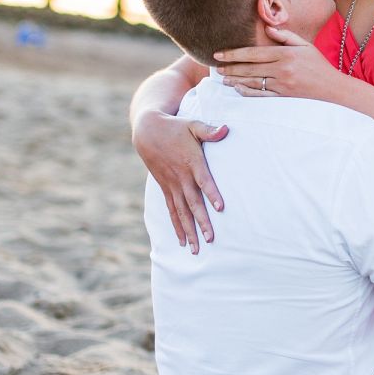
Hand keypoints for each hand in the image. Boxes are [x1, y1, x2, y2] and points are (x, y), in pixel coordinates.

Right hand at [133, 110, 226, 253]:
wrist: (147, 130)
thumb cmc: (176, 127)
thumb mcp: (193, 125)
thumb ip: (209, 130)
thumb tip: (226, 129)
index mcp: (191, 162)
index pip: (204, 180)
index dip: (212, 193)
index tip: (221, 208)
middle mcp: (181, 177)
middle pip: (192, 202)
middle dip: (202, 221)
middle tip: (211, 239)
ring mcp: (172, 184)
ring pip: (181, 211)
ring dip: (189, 230)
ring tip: (196, 249)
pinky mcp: (165, 188)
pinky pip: (171, 210)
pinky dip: (176, 225)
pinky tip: (182, 241)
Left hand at [215, 28, 341, 100]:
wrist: (334, 89)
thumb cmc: (319, 65)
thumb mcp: (306, 46)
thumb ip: (286, 36)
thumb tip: (268, 28)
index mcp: (286, 55)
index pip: (254, 53)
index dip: (234, 54)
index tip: (219, 54)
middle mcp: (282, 70)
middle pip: (250, 68)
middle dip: (230, 67)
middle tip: (216, 67)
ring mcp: (282, 86)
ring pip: (252, 82)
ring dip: (235, 80)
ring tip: (223, 78)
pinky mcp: (284, 98)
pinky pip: (260, 96)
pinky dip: (247, 92)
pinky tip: (238, 88)